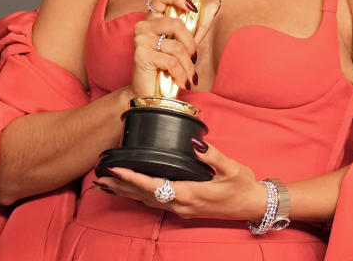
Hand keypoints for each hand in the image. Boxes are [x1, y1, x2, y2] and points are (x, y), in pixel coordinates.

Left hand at [95, 140, 265, 221]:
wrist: (253, 206)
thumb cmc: (243, 186)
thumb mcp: (231, 167)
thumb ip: (212, 154)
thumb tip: (195, 142)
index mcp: (189, 193)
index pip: (153, 185)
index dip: (132, 178)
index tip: (115, 169)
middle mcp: (181, 204)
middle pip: (143, 196)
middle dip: (121, 187)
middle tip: (99, 178)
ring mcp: (182, 209)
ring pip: (147, 202)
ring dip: (126, 193)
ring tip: (107, 186)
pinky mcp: (184, 210)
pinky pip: (156, 204)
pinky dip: (139, 197)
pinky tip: (131, 193)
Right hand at [131, 0, 217, 97]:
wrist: (152, 94)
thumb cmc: (168, 67)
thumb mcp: (187, 43)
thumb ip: (199, 24)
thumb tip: (214, 4)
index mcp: (154, 19)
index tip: (192, 8)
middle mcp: (144, 26)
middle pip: (176, 23)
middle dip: (190, 44)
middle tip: (193, 57)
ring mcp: (141, 39)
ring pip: (176, 46)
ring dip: (188, 65)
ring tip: (189, 75)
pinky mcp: (141, 55)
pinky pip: (171, 61)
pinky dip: (181, 74)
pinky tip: (182, 82)